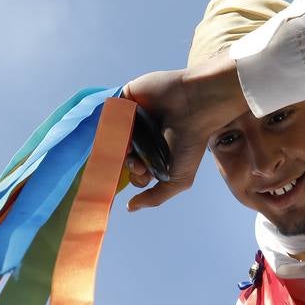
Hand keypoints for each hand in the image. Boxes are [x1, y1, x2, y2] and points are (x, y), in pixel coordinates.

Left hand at [122, 54, 247, 210]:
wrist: (196, 107)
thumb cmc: (191, 143)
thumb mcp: (177, 180)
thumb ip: (154, 197)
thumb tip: (130, 208)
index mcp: (154, 153)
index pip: (132, 169)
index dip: (133, 174)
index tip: (142, 171)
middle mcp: (142, 136)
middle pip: (120, 154)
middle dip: (126, 162)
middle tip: (137, 161)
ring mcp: (133, 116)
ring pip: (111, 135)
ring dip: (117, 144)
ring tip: (131, 146)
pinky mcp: (125, 97)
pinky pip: (108, 111)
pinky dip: (110, 121)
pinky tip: (120, 128)